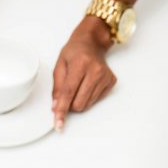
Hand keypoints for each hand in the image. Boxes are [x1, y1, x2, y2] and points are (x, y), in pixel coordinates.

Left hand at [52, 17, 117, 131]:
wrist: (91, 43)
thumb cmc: (74, 52)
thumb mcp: (60, 65)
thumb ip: (57, 87)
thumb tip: (56, 107)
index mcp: (81, 63)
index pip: (68, 92)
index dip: (62, 109)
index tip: (58, 124)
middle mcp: (96, 70)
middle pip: (78, 103)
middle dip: (70, 103)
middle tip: (68, 90)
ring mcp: (105, 77)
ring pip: (87, 104)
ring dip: (79, 99)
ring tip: (79, 84)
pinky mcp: (111, 82)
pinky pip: (95, 100)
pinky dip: (88, 96)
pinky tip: (88, 83)